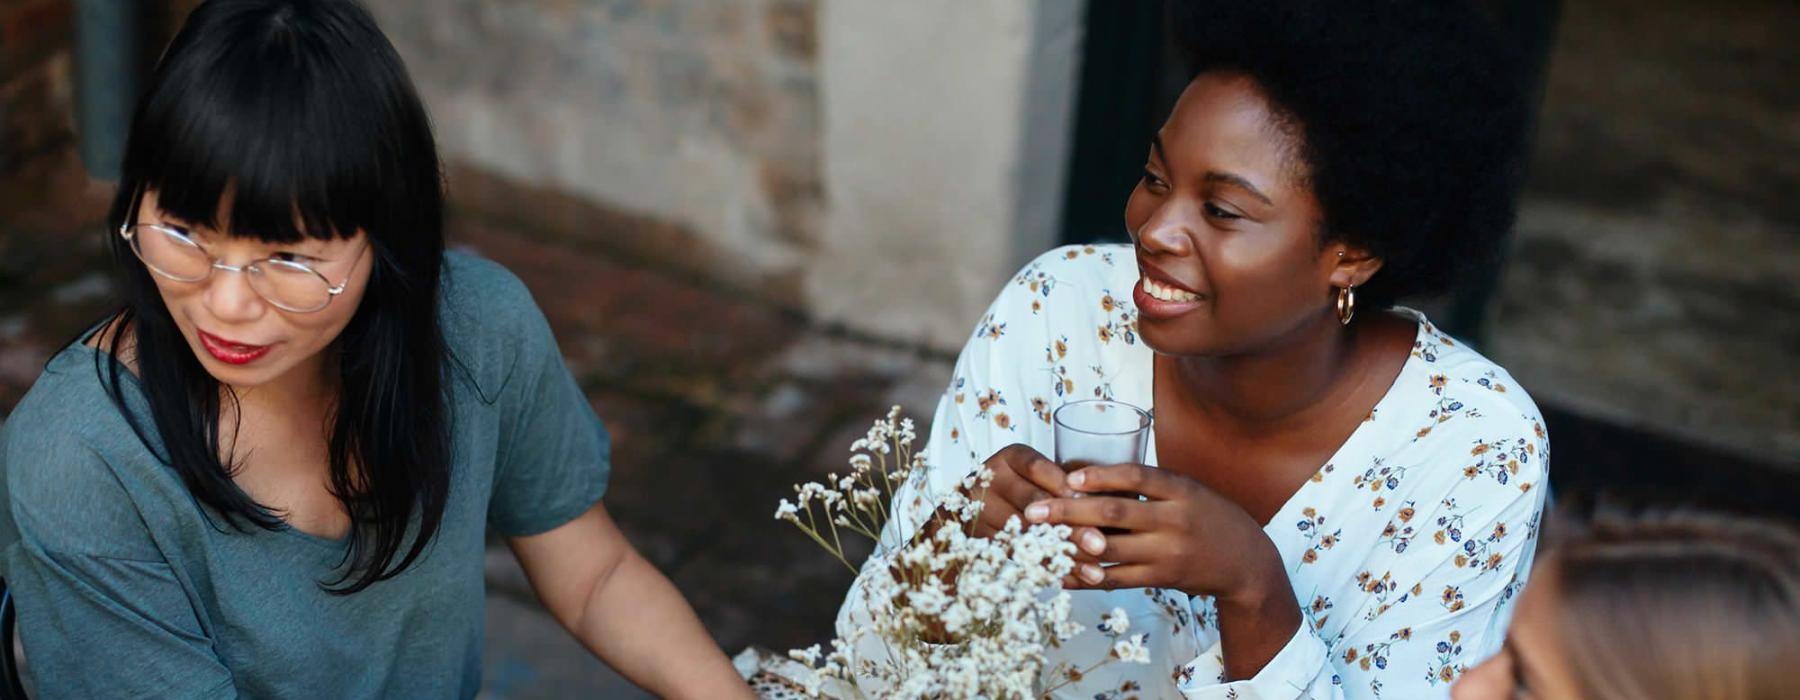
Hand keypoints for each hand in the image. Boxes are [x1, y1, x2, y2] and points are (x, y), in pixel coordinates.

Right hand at [959, 444, 1108, 571]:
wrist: (971, 509)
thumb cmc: (1024, 489)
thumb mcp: (1041, 477)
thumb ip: (1070, 485)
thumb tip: (1117, 502)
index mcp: (1010, 457)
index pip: (1037, 468)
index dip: (1064, 487)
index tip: (1092, 505)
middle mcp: (991, 479)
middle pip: (1033, 504)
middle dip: (1069, 526)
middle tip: (1100, 544)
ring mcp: (980, 510)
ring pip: (1027, 534)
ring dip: (1062, 554)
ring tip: (1094, 570)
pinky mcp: (980, 538)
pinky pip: (1018, 555)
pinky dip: (1047, 567)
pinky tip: (1071, 579)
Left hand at [1022, 463, 1283, 600]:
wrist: (1247, 563)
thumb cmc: (1210, 518)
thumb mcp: (1190, 491)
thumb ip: (1151, 485)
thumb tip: (1093, 475)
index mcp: (1181, 490)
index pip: (1137, 477)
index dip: (1101, 476)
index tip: (1068, 477)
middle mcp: (1174, 520)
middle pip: (1114, 513)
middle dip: (1068, 511)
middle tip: (1033, 511)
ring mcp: (1167, 553)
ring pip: (1110, 549)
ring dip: (1069, 545)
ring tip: (1037, 541)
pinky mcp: (1161, 579)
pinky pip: (1116, 579)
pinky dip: (1086, 576)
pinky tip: (1061, 572)